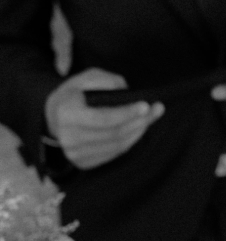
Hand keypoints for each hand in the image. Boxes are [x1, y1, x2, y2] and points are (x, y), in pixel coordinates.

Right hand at [43, 69, 164, 169]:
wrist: (56, 115)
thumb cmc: (76, 94)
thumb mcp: (87, 78)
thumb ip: (107, 81)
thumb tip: (128, 92)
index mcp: (66, 113)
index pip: (103, 118)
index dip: (126, 113)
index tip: (146, 105)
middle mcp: (68, 137)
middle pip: (114, 134)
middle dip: (139, 122)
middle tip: (155, 110)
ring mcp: (75, 152)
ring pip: (118, 145)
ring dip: (138, 131)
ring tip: (149, 117)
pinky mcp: (83, 162)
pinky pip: (115, 153)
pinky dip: (130, 140)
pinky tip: (137, 128)